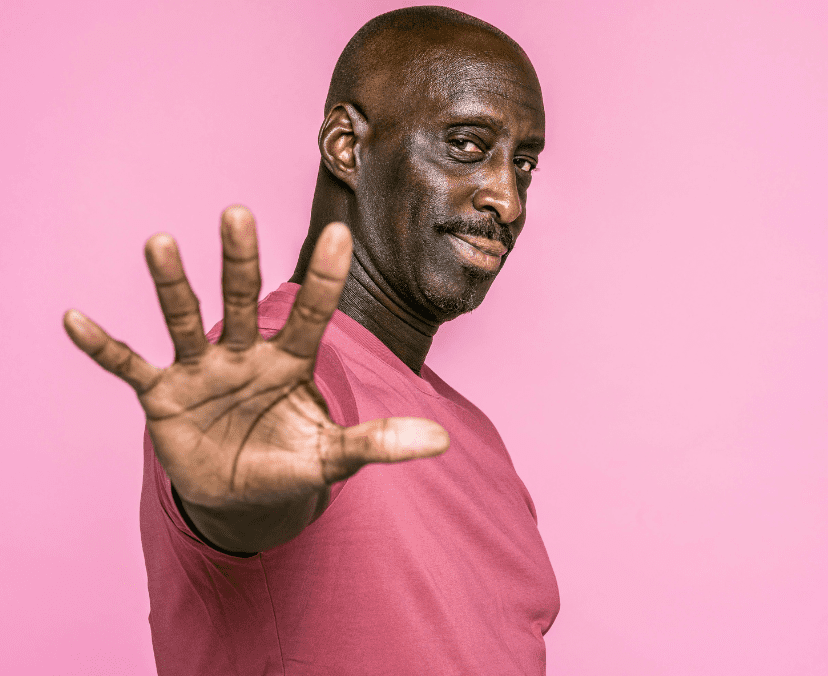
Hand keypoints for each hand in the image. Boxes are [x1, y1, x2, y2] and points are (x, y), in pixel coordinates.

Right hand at [64, 206, 448, 547]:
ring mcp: (201, 371)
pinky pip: (129, 366)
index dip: (323, 278)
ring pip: (186, 319)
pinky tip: (76, 319)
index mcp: (289, 362)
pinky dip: (105, 347)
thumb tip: (441, 441)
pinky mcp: (162, 396)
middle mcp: (244, 354)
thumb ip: (378, 443)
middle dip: (241, 261)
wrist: (240, 495)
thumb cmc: (289, 462)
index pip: (310, 314)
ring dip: (173, 285)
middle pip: (243, 301)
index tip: (339, 233)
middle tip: (238, 213)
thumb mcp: (334, 458)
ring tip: (160, 241)